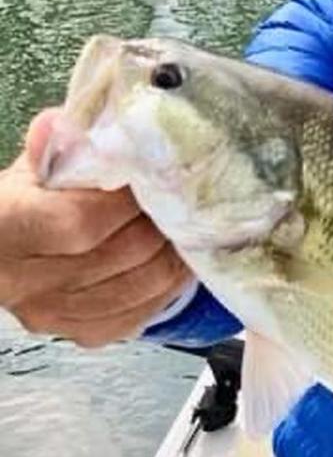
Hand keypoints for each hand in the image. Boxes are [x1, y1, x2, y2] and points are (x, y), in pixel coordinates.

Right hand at [0, 108, 192, 346]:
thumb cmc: (21, 204)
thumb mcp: (30, 170)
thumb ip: (56, 148)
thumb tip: (69, 122)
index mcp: (6, 230)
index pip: (81, 222)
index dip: (126, 201)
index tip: (152, 176)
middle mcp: (25, 282)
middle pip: (121, 255)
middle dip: (162, 223)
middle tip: (186, 199)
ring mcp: (54, 314)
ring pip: (139, 287)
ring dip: (176, 254)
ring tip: (190, 227)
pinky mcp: (80, 334)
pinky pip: (139, 314)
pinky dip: (168, 286)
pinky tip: (177, 260)